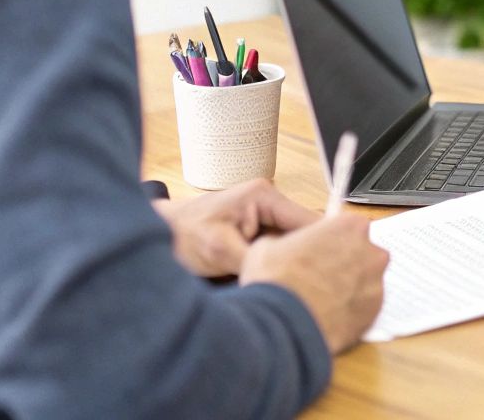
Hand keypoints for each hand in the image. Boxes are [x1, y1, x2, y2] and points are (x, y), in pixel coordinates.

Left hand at [152, 178, 320, 276]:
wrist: (157, 234)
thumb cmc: (182, 235)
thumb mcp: (220, 250)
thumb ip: (258, 258)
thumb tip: (289, 273)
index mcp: (265, 196)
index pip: (311, 221)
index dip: (321, 247)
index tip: (326, 274)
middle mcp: (271, 201)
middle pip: (305, 234)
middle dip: (304, 258)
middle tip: (304, 286)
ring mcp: (266, 216)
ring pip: (293, 245)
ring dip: (289, 264)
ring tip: (283, 284)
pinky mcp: (259, 230)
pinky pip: (279, 249)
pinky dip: (276, 265)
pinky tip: (270, 279)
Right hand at [241, 213, 389, 353]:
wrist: (280, 324)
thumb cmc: (275, 280)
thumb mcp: (268, 245)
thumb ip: (288, 240)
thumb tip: (286, 247)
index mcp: (350, 226)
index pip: (348, 227)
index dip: (332, 240)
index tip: (321, 251)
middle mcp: (371, 251)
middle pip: (361, 253)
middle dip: (345, 263)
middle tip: (320, 277)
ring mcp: (376, 283)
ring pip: (365, 281)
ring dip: (349, 287)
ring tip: (322, 300)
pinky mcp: (375, 312)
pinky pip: (364, 306)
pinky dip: (350, 310)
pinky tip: (328, 315)